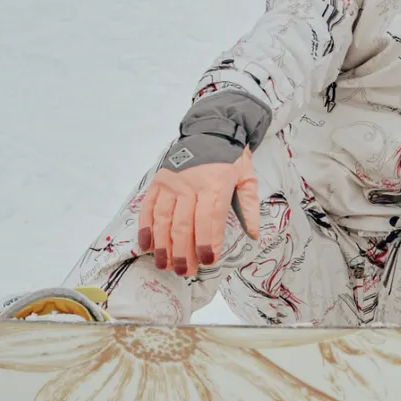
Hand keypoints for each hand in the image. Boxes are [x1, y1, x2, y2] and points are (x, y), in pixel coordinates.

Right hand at [139, 144, 259, 276]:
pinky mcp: (158, 181)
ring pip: (164, 219)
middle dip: (184, 252)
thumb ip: (249, 206)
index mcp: (215, 184)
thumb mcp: (247, 177)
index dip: (208, 243)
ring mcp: (171, 182)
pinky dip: (146, 227)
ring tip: (165, 266)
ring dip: (163, 246)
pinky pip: (149, 206)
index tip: (208, 261)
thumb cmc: (231, 157)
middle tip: (185, 271)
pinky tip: (147, 245)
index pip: (209, 220)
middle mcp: (190, 184)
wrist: (211, 129)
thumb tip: (254, 235)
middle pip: (184, 225)